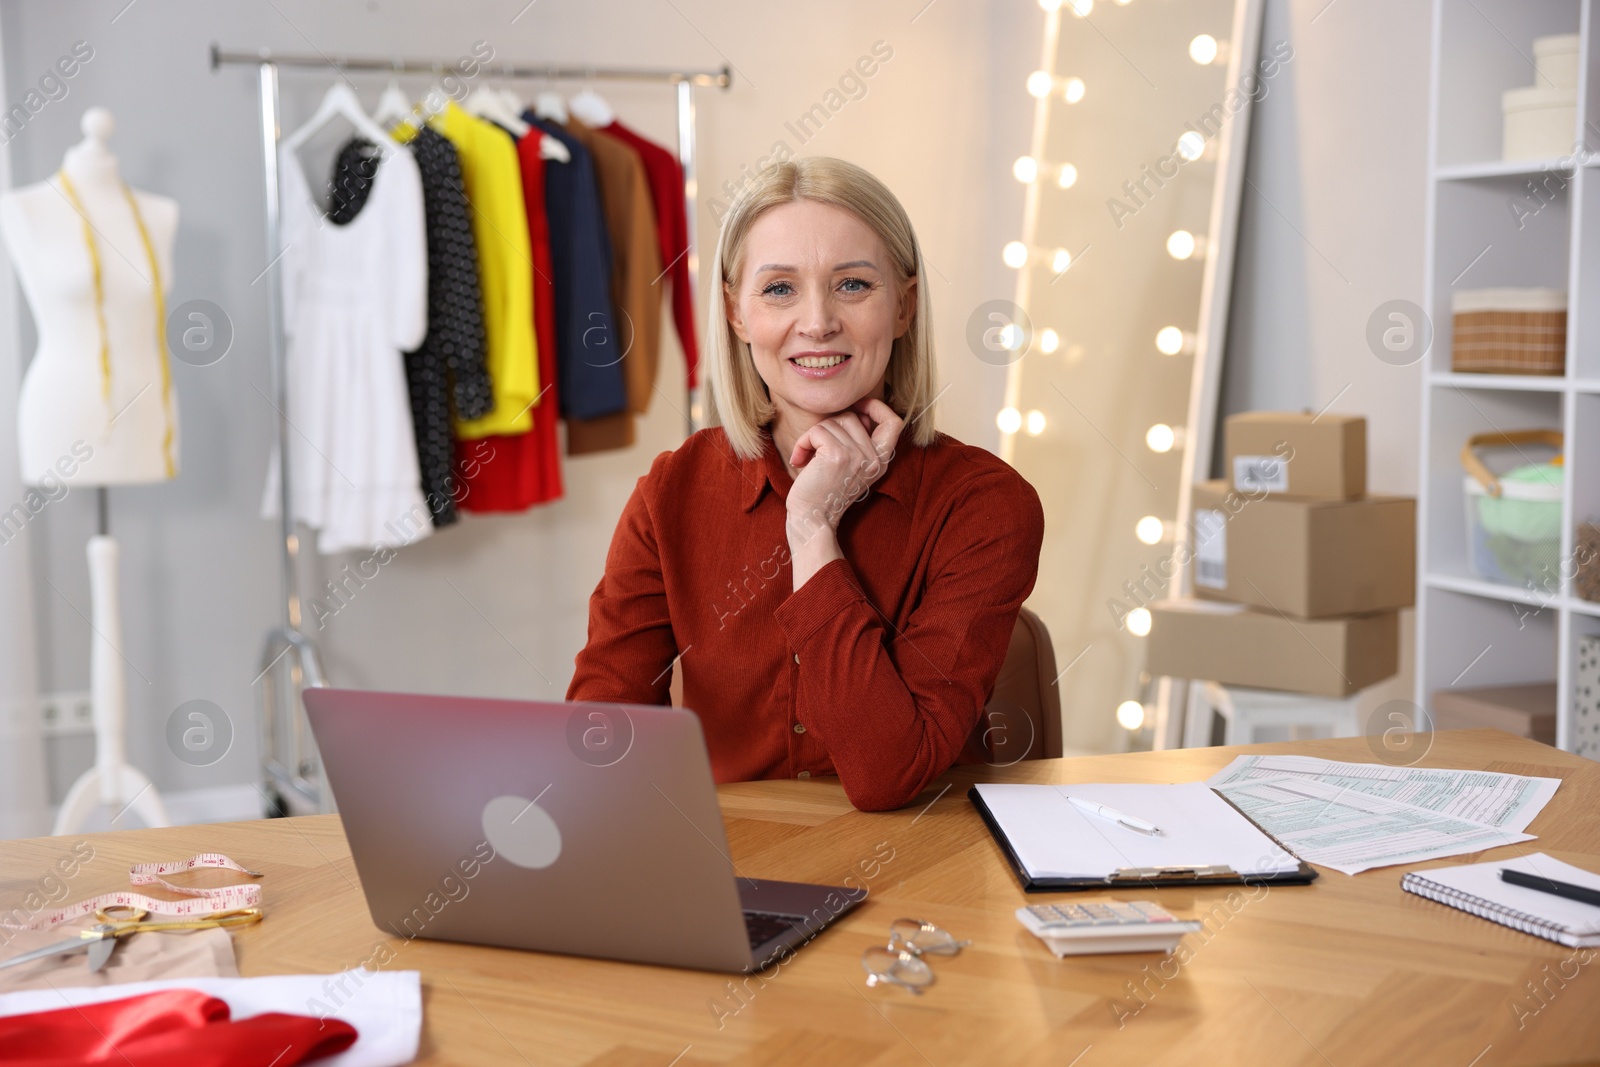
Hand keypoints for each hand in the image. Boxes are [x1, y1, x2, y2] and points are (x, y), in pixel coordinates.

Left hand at [785, 398, 902, 546]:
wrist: (811, 520)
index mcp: (881, 461)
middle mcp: (875, 458)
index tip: (857, 407)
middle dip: (829, 427)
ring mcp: (858, 456)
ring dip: (813, 436)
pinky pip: (817, 431)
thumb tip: (854, 410)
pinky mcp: (838, 455)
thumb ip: (857, 440)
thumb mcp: (849, 466)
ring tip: (807, 457)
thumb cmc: (823, 491)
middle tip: (816, 447)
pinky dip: (803, 442)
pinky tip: (799, 459)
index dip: (877, 407)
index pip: (894, 422)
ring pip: (833, 422)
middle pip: (852, 417)